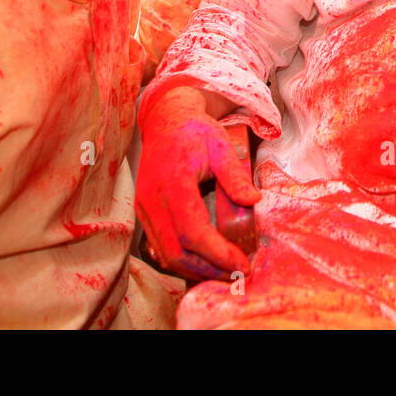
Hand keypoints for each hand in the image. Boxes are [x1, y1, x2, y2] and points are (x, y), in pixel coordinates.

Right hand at [136, 95, 261, 280]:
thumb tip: (253, 200)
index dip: (218, 254)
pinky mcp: (143, 212)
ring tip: (224, 271)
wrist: (165, 121)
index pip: (193, 232)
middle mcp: (153, 200)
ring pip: (165, 254)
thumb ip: (235, 175)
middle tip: (236, 275)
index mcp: (174, 184)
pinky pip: (159, 246)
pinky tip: (203, 260)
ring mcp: (144, 208)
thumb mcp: (221, 146)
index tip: (242, 264)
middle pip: (176, 252)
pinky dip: (181, 259)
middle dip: (207, 270)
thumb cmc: (195, 132)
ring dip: (194, 269)